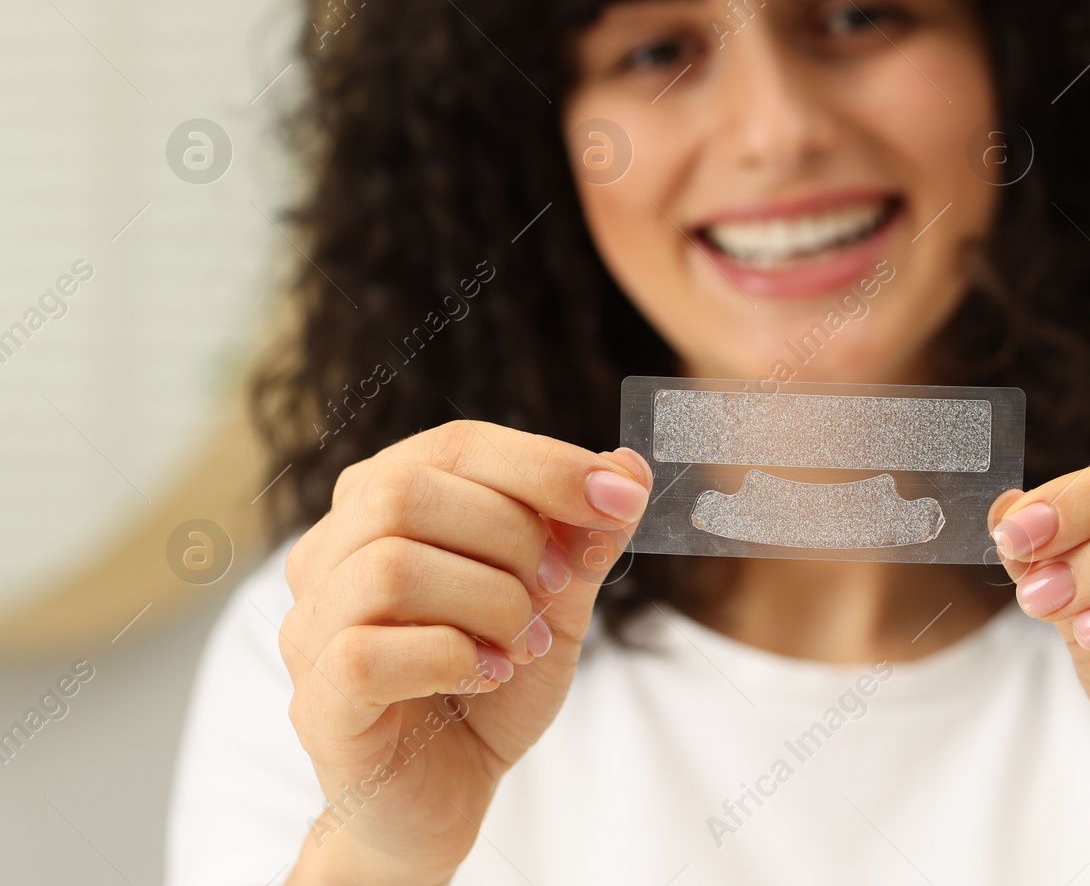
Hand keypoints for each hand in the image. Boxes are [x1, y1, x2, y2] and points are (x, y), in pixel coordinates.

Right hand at [279, 421, 651, 885]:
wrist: (448, 792)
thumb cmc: (490, 680)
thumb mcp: (558, 600)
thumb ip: (586, 537)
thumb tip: (629, 467)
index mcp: (383, 504)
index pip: (455, 445)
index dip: (543, 465)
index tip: (617, 500)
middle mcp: (331, 553)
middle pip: (407, 492)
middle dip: (512, 536)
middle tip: (558, 589)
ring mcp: (311, 626)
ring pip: (389, 567)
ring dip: (488, 602)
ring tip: (524, 643)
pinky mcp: (315, 701)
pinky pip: (369, 652)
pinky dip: (452, 658)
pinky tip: (487, 676)